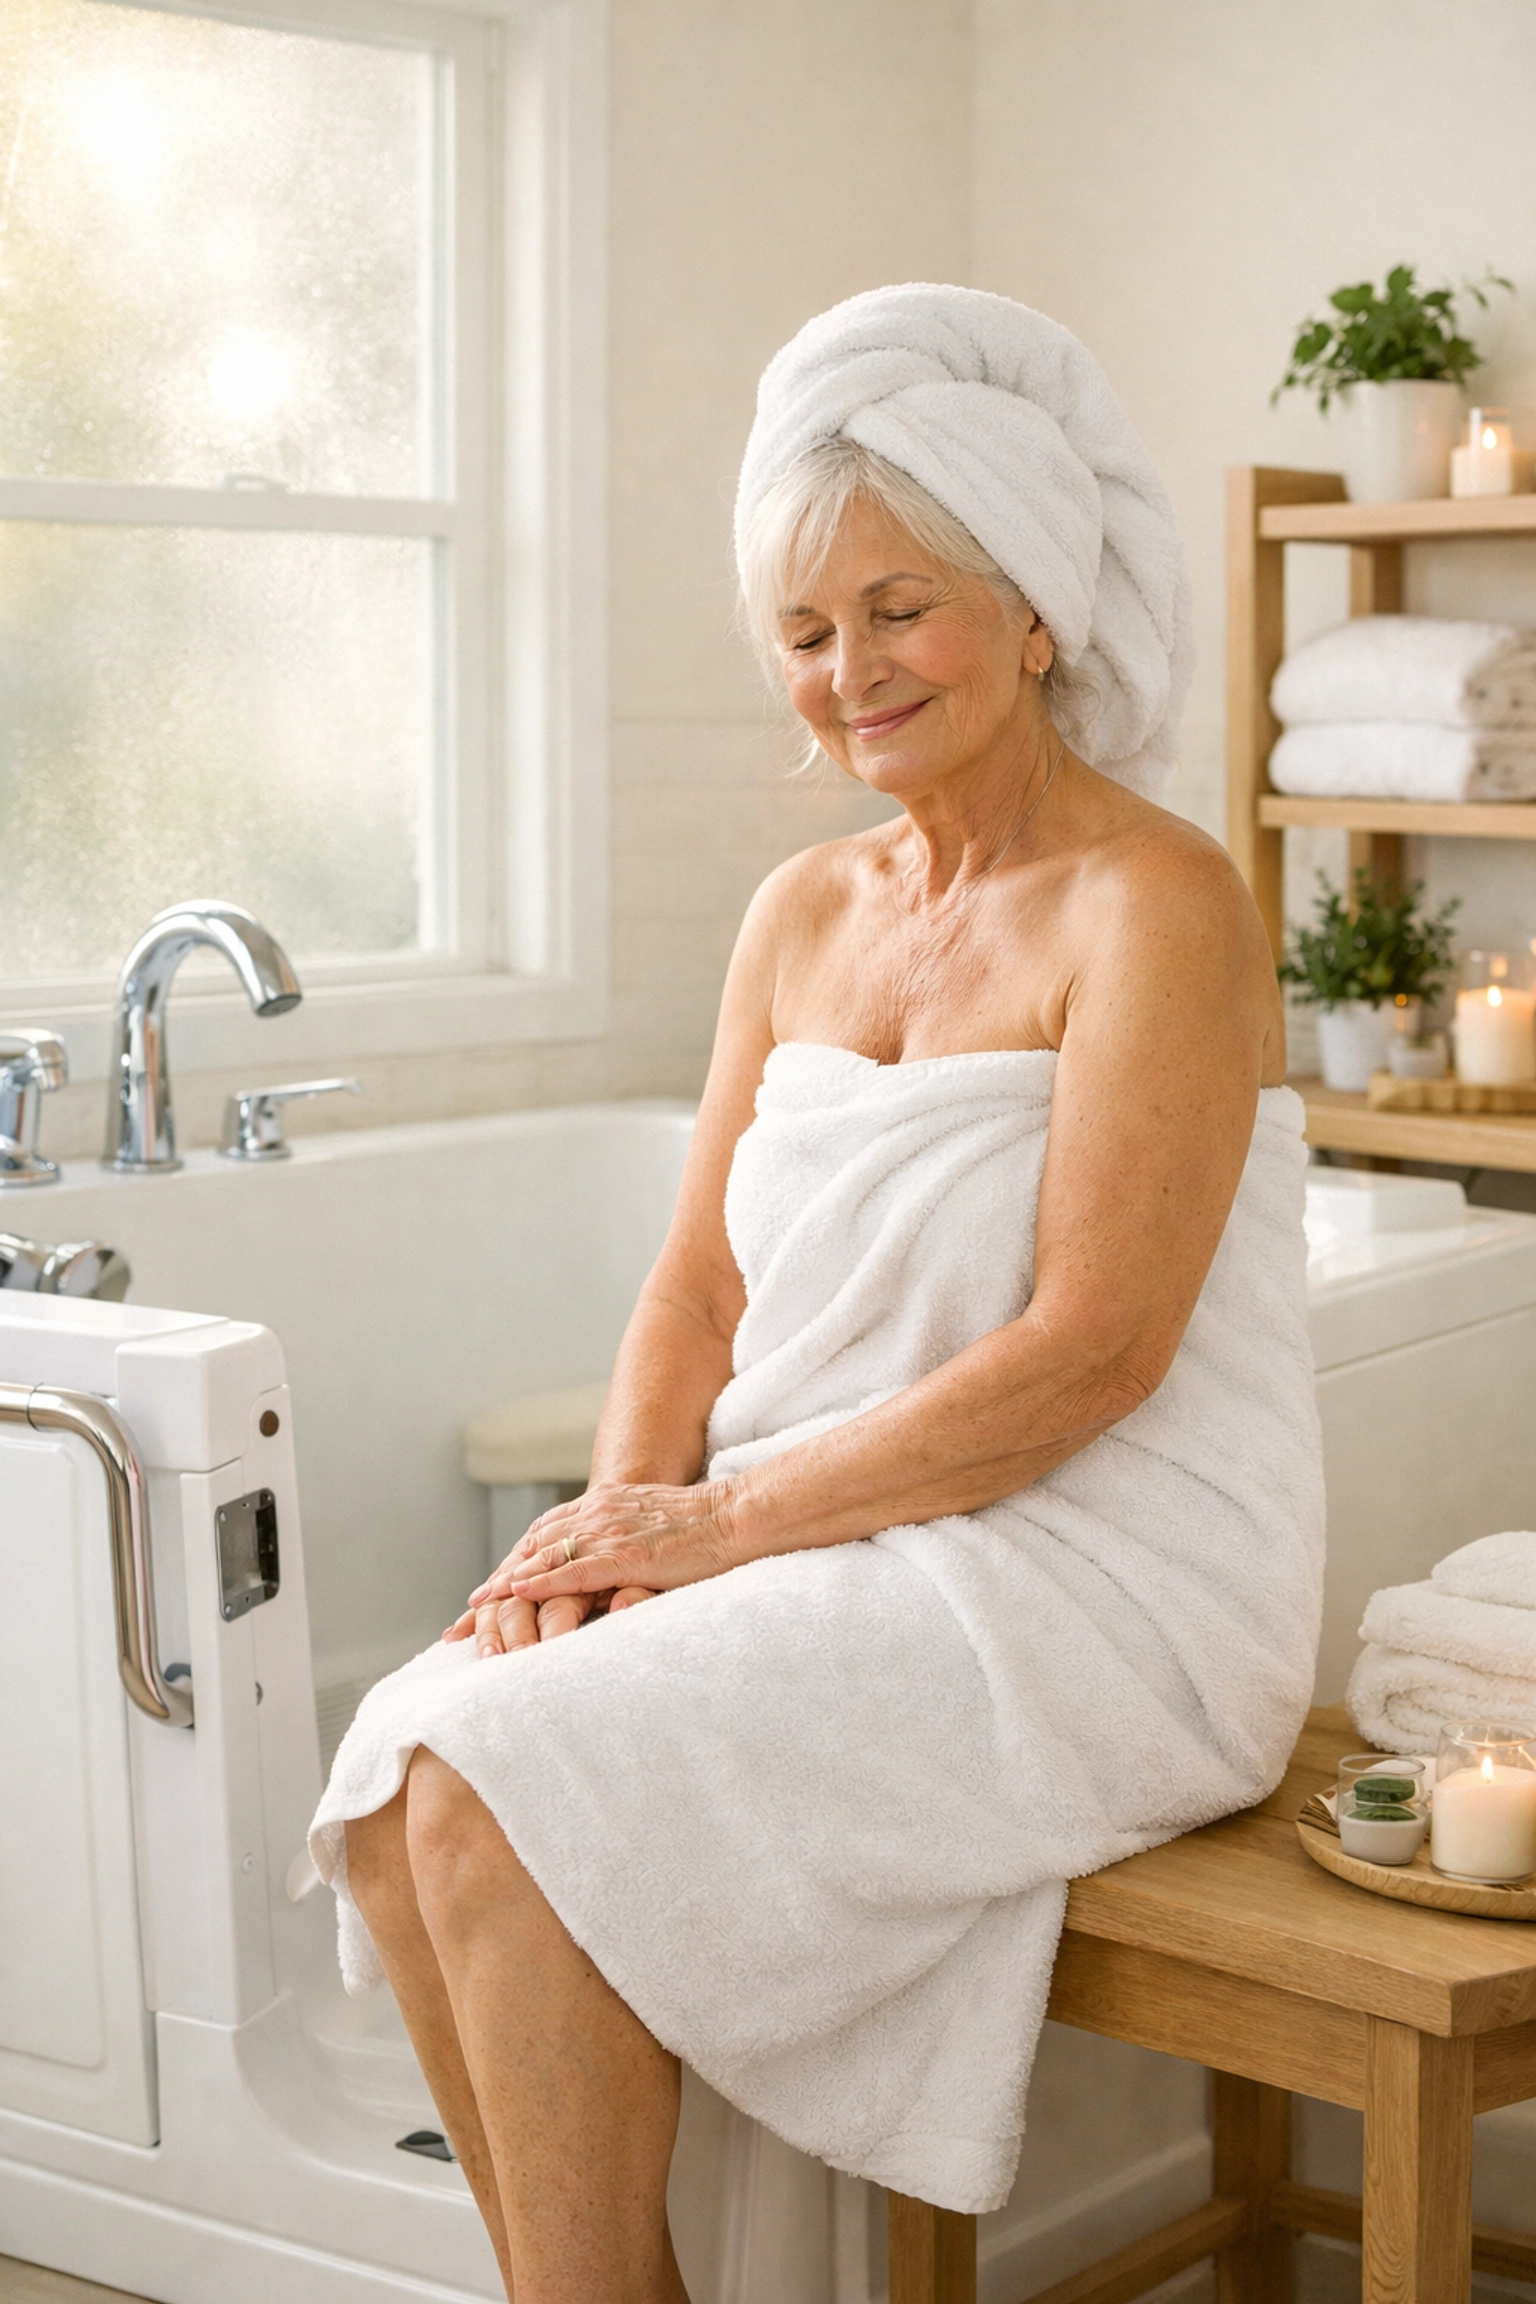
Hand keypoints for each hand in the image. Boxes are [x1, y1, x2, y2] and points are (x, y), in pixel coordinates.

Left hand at [443, 1478, 738, 1657]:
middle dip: (500, 1577)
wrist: (736, 1517)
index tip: (490, 1587)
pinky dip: (541, 1580)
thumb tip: (609, 1571)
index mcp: (606, 1504)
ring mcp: (610, 1532)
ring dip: (508, 1582)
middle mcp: (599, 1512)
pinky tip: (518, 1593)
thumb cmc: (704, 1529)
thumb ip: (624, 1540)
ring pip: (545, 1555)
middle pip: (535, 1544)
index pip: (547, 1532)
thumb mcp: (651, 1527)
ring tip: (478, 1607)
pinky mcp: (626, 1554)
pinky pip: (573, 1568)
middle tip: (469, 1609)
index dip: (516, 1559)